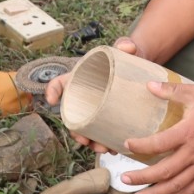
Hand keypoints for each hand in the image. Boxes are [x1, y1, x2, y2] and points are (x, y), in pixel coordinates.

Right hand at [47, 37, 138, 154]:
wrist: (142, 66)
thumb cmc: (128, 57)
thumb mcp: (127, 48)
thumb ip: (127, 44)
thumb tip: (128, 47)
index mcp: (83, 77)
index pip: (60, 82)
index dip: (52, 90)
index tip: (52, 101)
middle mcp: (86, 95)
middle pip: (73, 116)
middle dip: (76, 132)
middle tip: (86, 141)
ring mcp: (97, 108)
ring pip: (88, 129)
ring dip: (93, 142)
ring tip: (104, 149)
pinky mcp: (110, 116)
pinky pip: (103, 132)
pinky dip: (107, 142)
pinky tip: (115, 149)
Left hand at [117, 84, 193, 193]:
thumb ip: (172, 90)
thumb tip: (149, 85)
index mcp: (189, 132)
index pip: (160, 143)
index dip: (141, 146)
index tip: (126, 144)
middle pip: (164, 171)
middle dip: (142, 178)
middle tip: (124, 179)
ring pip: (176, 186)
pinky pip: (191, 191)